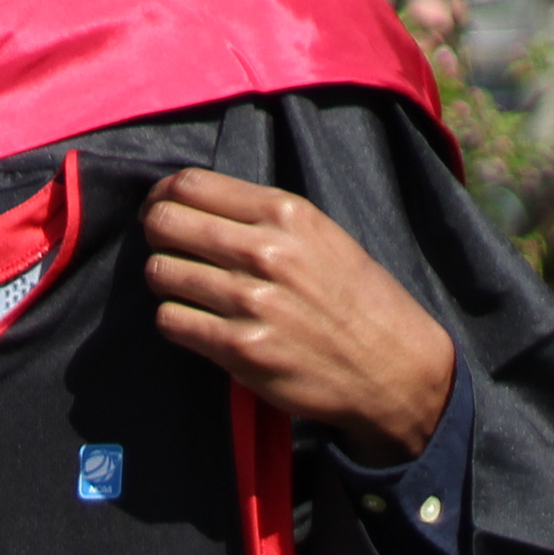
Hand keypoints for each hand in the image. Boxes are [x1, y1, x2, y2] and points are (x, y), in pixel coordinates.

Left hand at [140, 169, 454, 465]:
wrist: (397, 370)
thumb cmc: (355, 299)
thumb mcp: (321, 235)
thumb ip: (258, 215)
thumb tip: (184, 199)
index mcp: (287, 214)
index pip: (189, 184)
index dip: (162, 196)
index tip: (161, 209)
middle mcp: (266, 252)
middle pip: (164, 223)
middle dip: (156, 234)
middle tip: (167, 249)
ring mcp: (252, 301)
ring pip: (160, 272)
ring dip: (165, 281)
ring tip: (188, 289)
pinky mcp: (241, 348)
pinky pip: (171, 320)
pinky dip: (176, 320)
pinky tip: (198, 323)